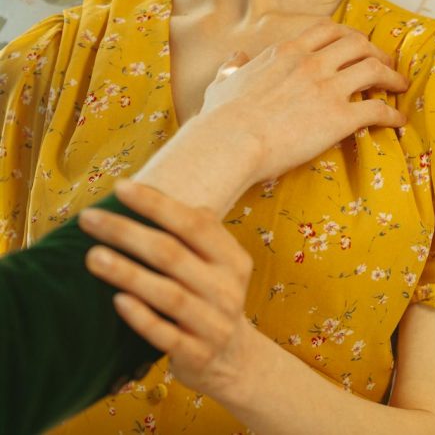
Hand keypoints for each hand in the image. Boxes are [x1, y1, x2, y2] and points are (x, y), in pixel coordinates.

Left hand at [79, 179, 256, 395]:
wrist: (233, 358)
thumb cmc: (211, 298)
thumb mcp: (218, 263)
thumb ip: (197, 231)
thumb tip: (155, 192)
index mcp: (233, 260)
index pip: (195, 224)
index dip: (157, 205)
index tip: (120, 188)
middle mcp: (227, 289)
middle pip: (173, 255)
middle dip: (127, 233)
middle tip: (89, 219)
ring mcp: (214, 324)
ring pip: (168, 294)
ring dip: (127, 273)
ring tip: (92, 256)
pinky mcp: (197, 354)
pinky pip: (164, 334)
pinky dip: (141, 317)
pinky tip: (116, 301)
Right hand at [197, 18, 409, 183]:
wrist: (230, 143)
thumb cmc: (221, 119)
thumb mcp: (224, 83)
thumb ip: (234, 68)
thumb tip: (235, 59)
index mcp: (286, 53)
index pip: (327, 30)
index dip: (348, 35)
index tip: (357, 45)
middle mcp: (311, 63)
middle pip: (357, 43)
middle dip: (376, 51)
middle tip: (385, 63)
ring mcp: (327, 88)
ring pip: (373, 69)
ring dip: (391, 76)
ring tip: (399, 86)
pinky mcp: (339, 117)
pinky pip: (376, 110)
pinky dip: (392, 113)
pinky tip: (399, 119)